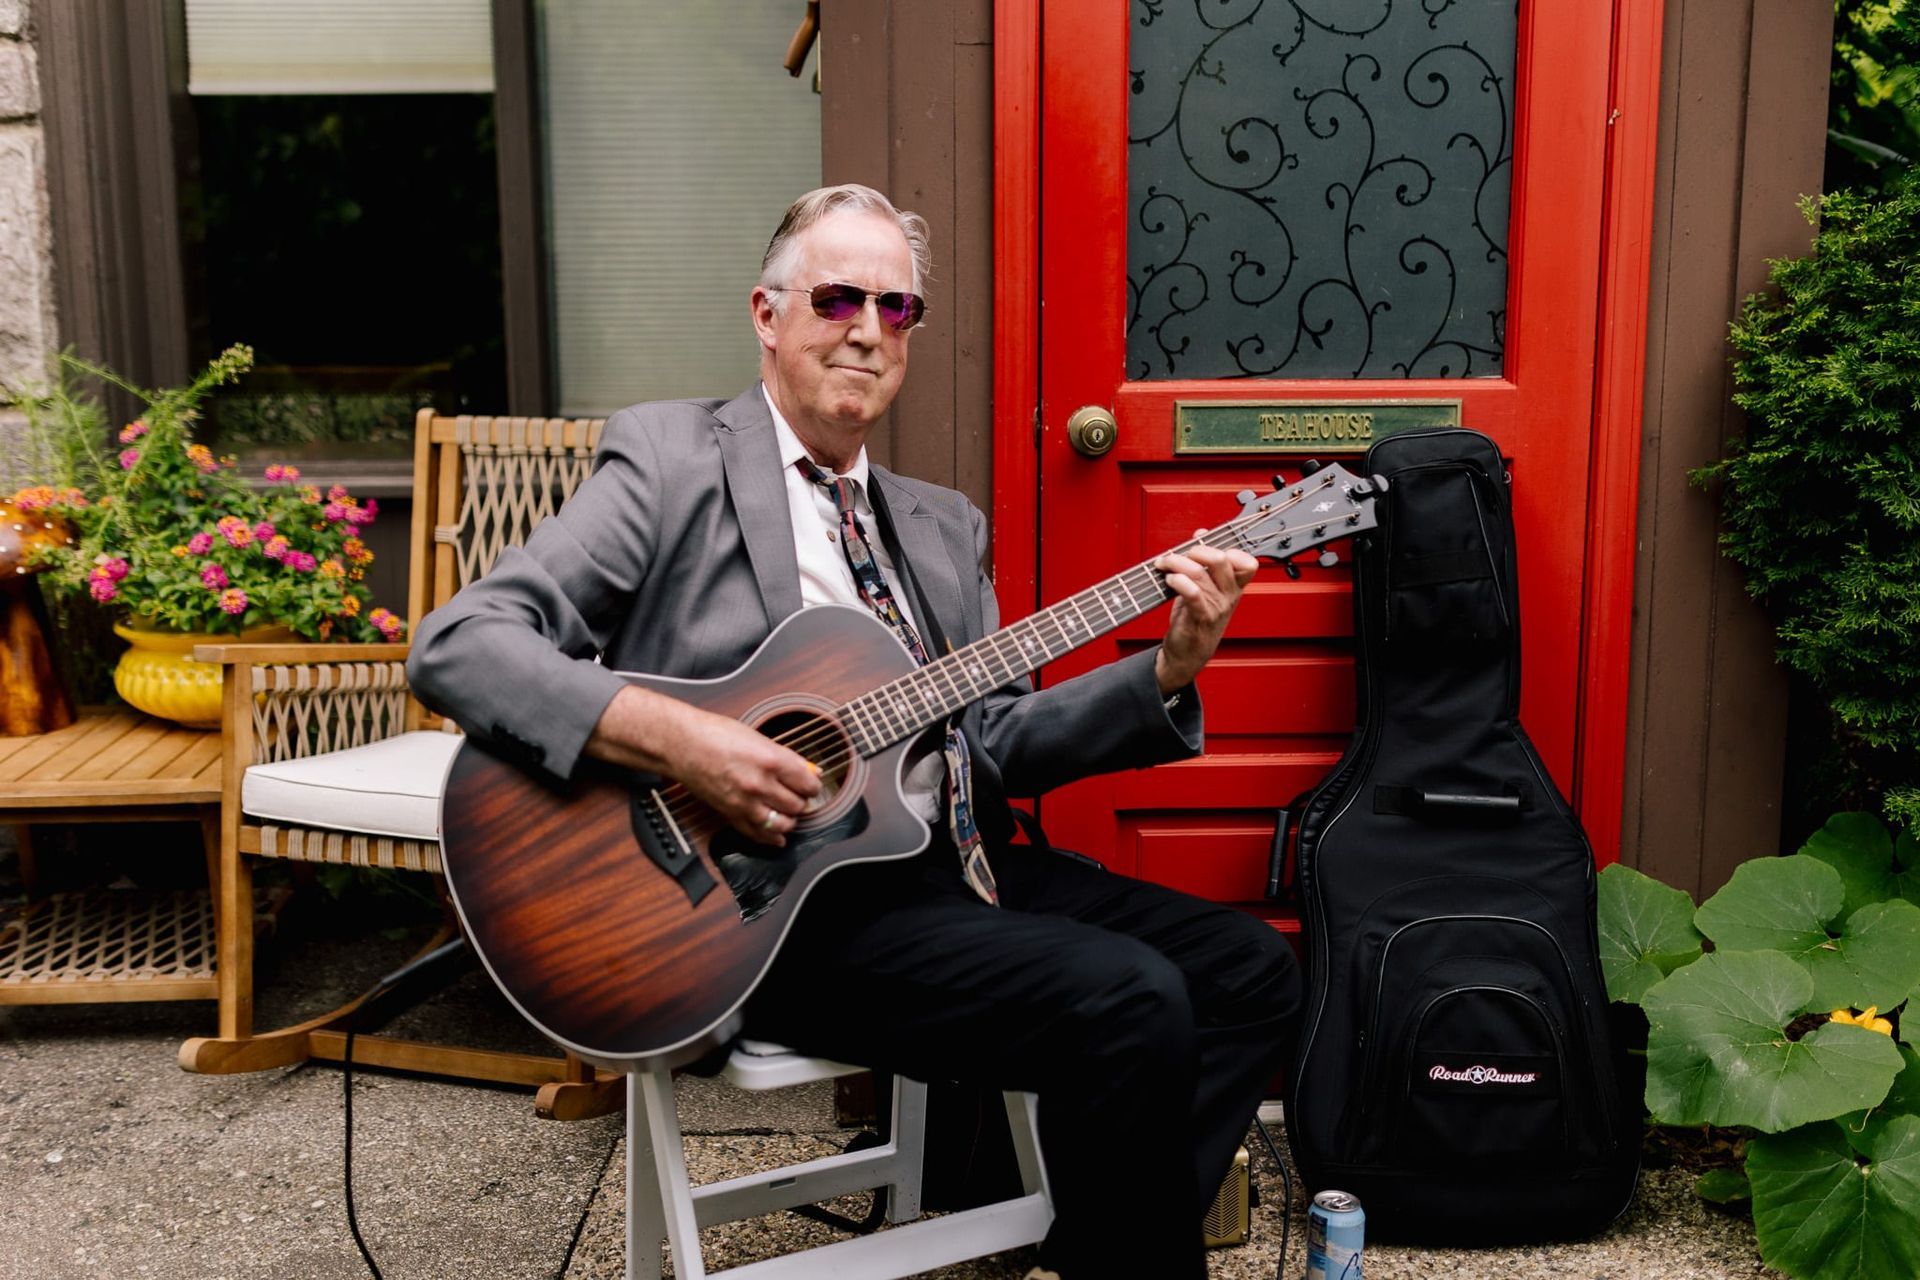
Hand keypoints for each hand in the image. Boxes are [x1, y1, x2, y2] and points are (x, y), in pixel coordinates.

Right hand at [587, 685, 821, 845]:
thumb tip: (808, 770)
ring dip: (789, 819)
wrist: (682, 745)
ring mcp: (745, 803)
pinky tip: (777, 835)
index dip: (813, 785)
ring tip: (786, 810)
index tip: (810, 783)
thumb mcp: (758, 738)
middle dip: (801, 801)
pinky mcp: (731, 815)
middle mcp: (760, 785)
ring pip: (782, 824)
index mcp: (771, 760)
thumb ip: (785, 757)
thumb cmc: (715, 734)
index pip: (808, 784)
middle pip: (798, 806)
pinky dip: (771, 838)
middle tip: (798, 795)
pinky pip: (758, 835)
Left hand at [1153, 535, 1258, 694]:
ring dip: (1177, 563)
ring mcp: (1216, 608)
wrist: (1186, 654)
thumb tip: (1202, 533)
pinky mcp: (1199, 618)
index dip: (1230, 549)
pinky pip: (1192, 593)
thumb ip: (1205, 561)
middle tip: (1181, 554)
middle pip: (1222, 560)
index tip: (1207, 546)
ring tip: (1164, 564)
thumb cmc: (1195, 618)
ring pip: (1200, 573)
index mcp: (1233, 588)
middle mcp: (1228, 596)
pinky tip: (1169, 579)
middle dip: (1196, 549)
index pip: (1248, 563)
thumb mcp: (1204, 587)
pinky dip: (1178, 581)